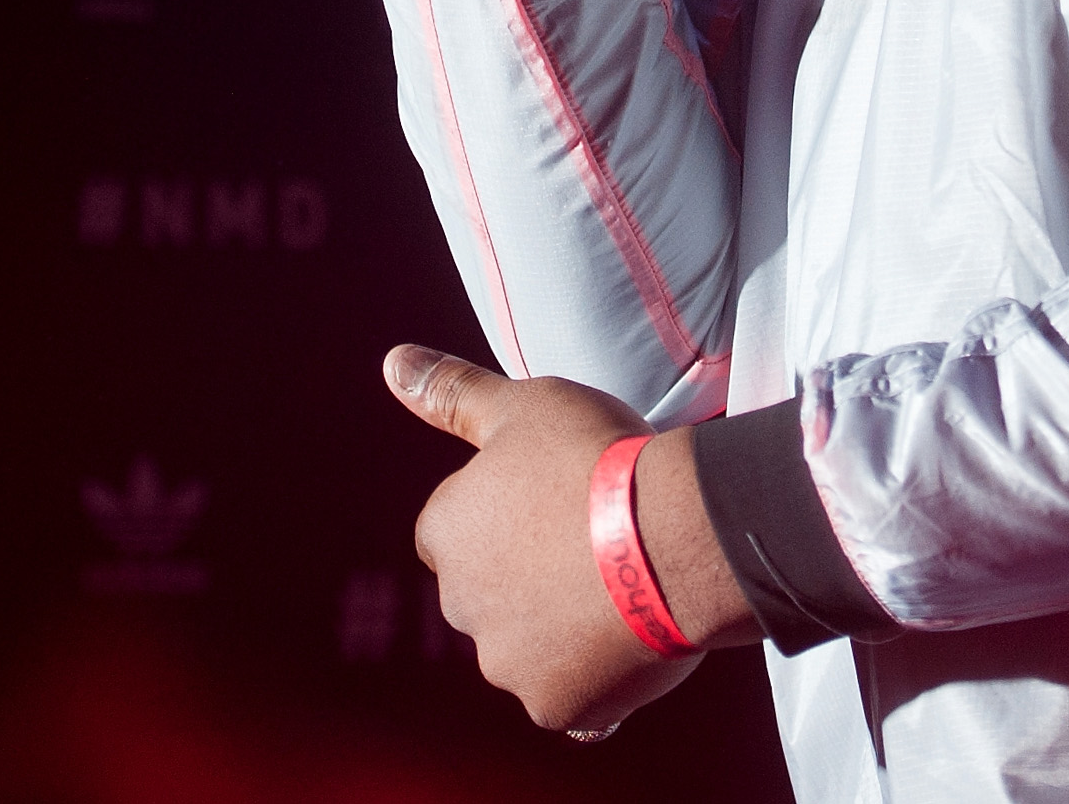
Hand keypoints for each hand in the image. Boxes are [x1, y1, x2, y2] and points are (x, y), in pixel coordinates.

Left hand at [387, 343, 752, 740]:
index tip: (551, 505)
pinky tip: (633, 639)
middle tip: (592, 546)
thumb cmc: (596, 459)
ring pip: (529, 650)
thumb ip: (453, 393)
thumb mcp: (523, 406)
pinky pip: (573, 699)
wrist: (676, 532)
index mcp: (447, 533)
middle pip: (488, 595)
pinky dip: (598, 678)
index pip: (452, 533)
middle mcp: (462, 606)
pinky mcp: (559, 706)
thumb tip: (392, 362)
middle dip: (526, 579)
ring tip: (621, 590)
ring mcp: (509, 663)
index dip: (502, 518)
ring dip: (561, 631)